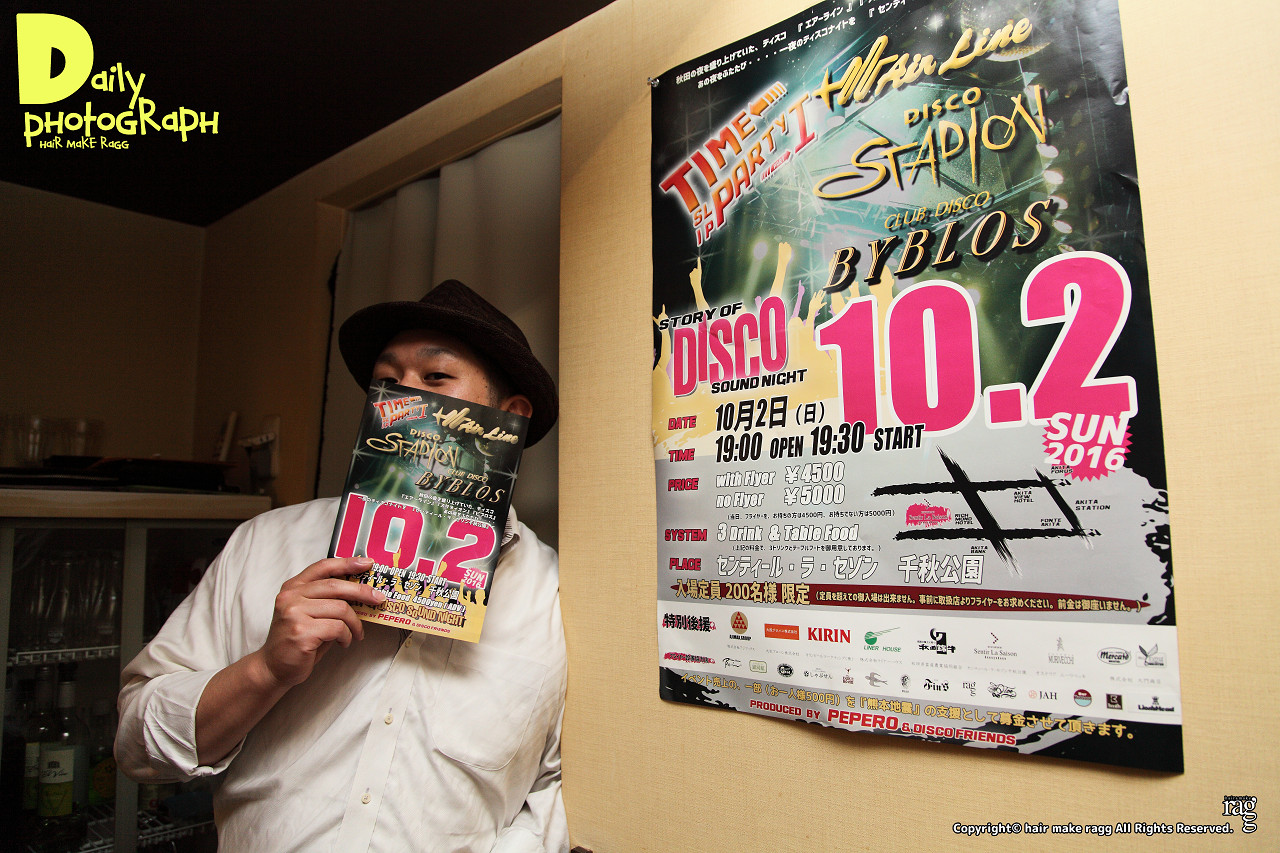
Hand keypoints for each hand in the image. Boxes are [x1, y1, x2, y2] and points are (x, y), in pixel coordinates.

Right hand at [258, 555, 383, 687]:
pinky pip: (338, 628)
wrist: (273, 667)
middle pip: (335, 586)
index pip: (322, 567)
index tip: (367, 563)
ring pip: (340, 609)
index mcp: (292, 588)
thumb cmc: (297, 639)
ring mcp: (294, 614)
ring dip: (355, 623)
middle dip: (362, 592)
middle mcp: (290, 597)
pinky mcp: (301, 633)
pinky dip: (347, 636)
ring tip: (357, 633)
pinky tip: (344, 642)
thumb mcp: (308, 613)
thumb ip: (327, 599)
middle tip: (378, 599)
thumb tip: (361, 592)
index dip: (347, 563)